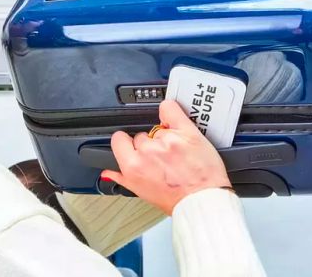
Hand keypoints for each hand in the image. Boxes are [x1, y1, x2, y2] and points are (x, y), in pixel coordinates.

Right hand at [101, 100, 231, 214]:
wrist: (203, 201)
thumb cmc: (176, 200)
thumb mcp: (143, 193)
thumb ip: (121, 178)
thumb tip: (108, 172)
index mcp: (133, 167)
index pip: (118, 139)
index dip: (126, 142)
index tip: (134, 146)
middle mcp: (148, 152)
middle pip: (141, 135)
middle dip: (150, 145)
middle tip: (163, 158)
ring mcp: (167, 141)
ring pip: (157, 129)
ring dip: (165, 136)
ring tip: (177, 152)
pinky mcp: (185, 133)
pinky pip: (170, 109)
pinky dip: (169, 110)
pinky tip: (171, 118)